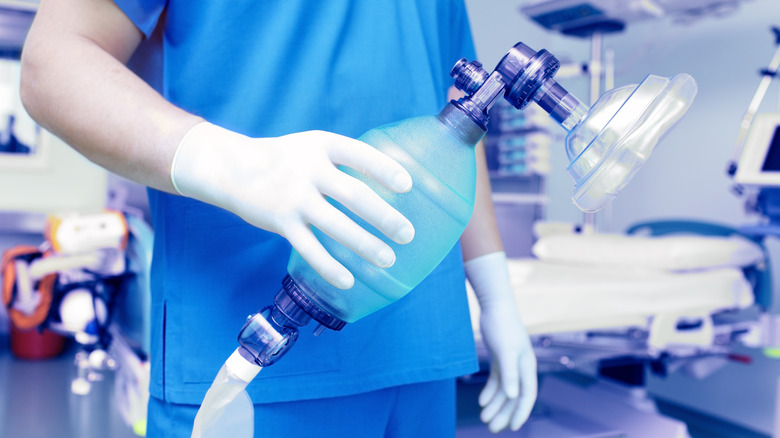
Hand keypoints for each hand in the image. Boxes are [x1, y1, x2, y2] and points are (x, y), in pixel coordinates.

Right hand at [171, 122, 414, 288]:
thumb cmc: (285, 159)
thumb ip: (344, 162)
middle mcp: (309, 169)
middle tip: (407, 234)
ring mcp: (294, 197)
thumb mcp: (313, 147)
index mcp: (322, 145)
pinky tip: (348, 280)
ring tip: (388, 259)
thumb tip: (389, 183)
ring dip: (365, 244)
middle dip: (384, 216)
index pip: (359, 154)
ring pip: (336, 225)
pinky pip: (310, 248)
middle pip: (354, 194)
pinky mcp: (280, 221)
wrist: (231, 167)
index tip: (407, 186)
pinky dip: (329, 266)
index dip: (384, 169)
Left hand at [465, 252, 536, 432]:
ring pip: (505, 390)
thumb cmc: (502, 326)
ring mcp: (510, 362)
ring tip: (484, 418)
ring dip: (495, 405)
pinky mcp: (500, 357)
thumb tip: (514, 397)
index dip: (521, 412)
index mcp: (527, 366)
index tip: (513, 427)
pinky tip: (482, 401)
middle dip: (504, 413)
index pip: (527, 394)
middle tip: (492, 428)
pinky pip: (497, 380)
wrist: (494, 304)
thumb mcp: (506, 351)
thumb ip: (510, 374)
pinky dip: (490, 391)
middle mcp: (521, 366)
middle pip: (514, 396)